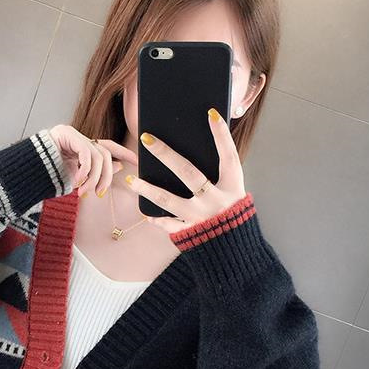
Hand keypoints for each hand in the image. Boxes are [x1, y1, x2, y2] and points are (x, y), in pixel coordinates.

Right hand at [49, 124, 137, 197]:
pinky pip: (87, 154)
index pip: (110, 147)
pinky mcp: (67, 133)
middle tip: (98, 194)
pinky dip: (85, 171)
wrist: (25, 172)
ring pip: (99, 156)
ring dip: (93, 179)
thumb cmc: (48, 176)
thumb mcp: (77, 179)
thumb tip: (120, 167)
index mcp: (85, 148)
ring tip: (84, 192)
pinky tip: (78, 183)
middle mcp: (81, 139)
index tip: (138, 162)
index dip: (125, 153)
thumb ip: (97, 172)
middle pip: (106, 155)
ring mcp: (74, 134)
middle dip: (105, 177)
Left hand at [125, 108, 247, 233]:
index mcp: (232, 187)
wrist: (236, 254)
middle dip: (166, 154)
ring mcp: (201, 218)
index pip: (228, 156)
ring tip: (131, 181)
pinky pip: (169, 225)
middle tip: (146, 138)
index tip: (210, 114)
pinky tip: (146, 213)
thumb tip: (194, 149)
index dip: (222, 135)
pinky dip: (158, 219)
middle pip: (188, 173)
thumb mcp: (233, 193)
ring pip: (169, 200)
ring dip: (148, 189)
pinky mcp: (191, 233)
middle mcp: (217, 201)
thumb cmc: (232, 216)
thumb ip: (218, 176)